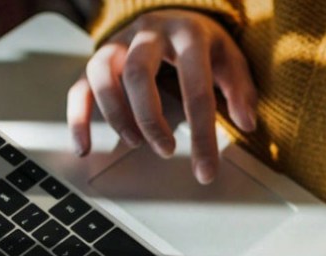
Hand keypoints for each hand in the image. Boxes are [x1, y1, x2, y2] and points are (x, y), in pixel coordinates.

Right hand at [67, 9, 256, 183]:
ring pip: (103, 75)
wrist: (172, 14)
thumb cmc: (201, 43)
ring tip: (136, 143)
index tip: (205, 171)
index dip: (202, 135)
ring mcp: (118, 45)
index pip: (195, 88)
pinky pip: (79, 88)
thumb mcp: (229, 59)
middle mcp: (148, 34)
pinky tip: (85, 147)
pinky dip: (78, 119)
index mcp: (187, 34)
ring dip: (117, 116)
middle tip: (166, 151)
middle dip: (151, 119)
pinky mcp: (98, 60)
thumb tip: (247, 123)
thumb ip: (240, 90)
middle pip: (138, 74)